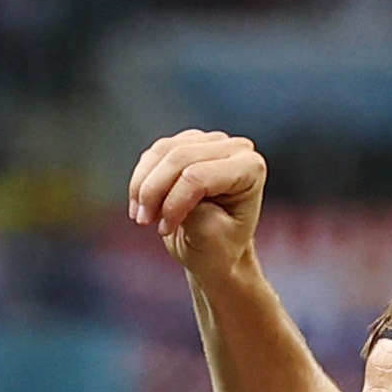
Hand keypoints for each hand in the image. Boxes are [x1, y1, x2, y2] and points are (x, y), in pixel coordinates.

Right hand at [127, 129, 268, 272]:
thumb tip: (172, 196)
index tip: (163, 230)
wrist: (215, 250)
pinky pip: (154, 153)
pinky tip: (141, 204)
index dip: (173, 202)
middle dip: (154, 192)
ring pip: (162, 151)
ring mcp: (210, 142)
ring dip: (144, 186)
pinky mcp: (187, 142)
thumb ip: (196, 216)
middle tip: (143, 222)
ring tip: (141, 216)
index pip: (200, 176)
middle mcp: (234, 148)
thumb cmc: (219, 249)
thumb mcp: (211, 241)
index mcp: (250, 168)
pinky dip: (142, 179)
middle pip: (179, 158)